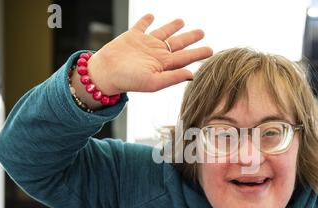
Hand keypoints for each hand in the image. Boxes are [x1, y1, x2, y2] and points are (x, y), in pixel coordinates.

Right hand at [87, 13, 212, 94]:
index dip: (199, 53)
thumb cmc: (129, 80)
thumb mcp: (153, 82)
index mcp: (163, 64)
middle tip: (201, 32)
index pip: (185, 57)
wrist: (106, 73)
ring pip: (163, 33)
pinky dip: (147, 20)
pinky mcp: (132, 36)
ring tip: (181, 21)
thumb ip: (173, 78)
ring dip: (172, 27)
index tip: (211, 50)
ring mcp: (145, 44)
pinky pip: (142, 25)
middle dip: (190, 38)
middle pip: (178, 43)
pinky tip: (152, 16)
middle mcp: (156, 53)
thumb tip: (192, 75)